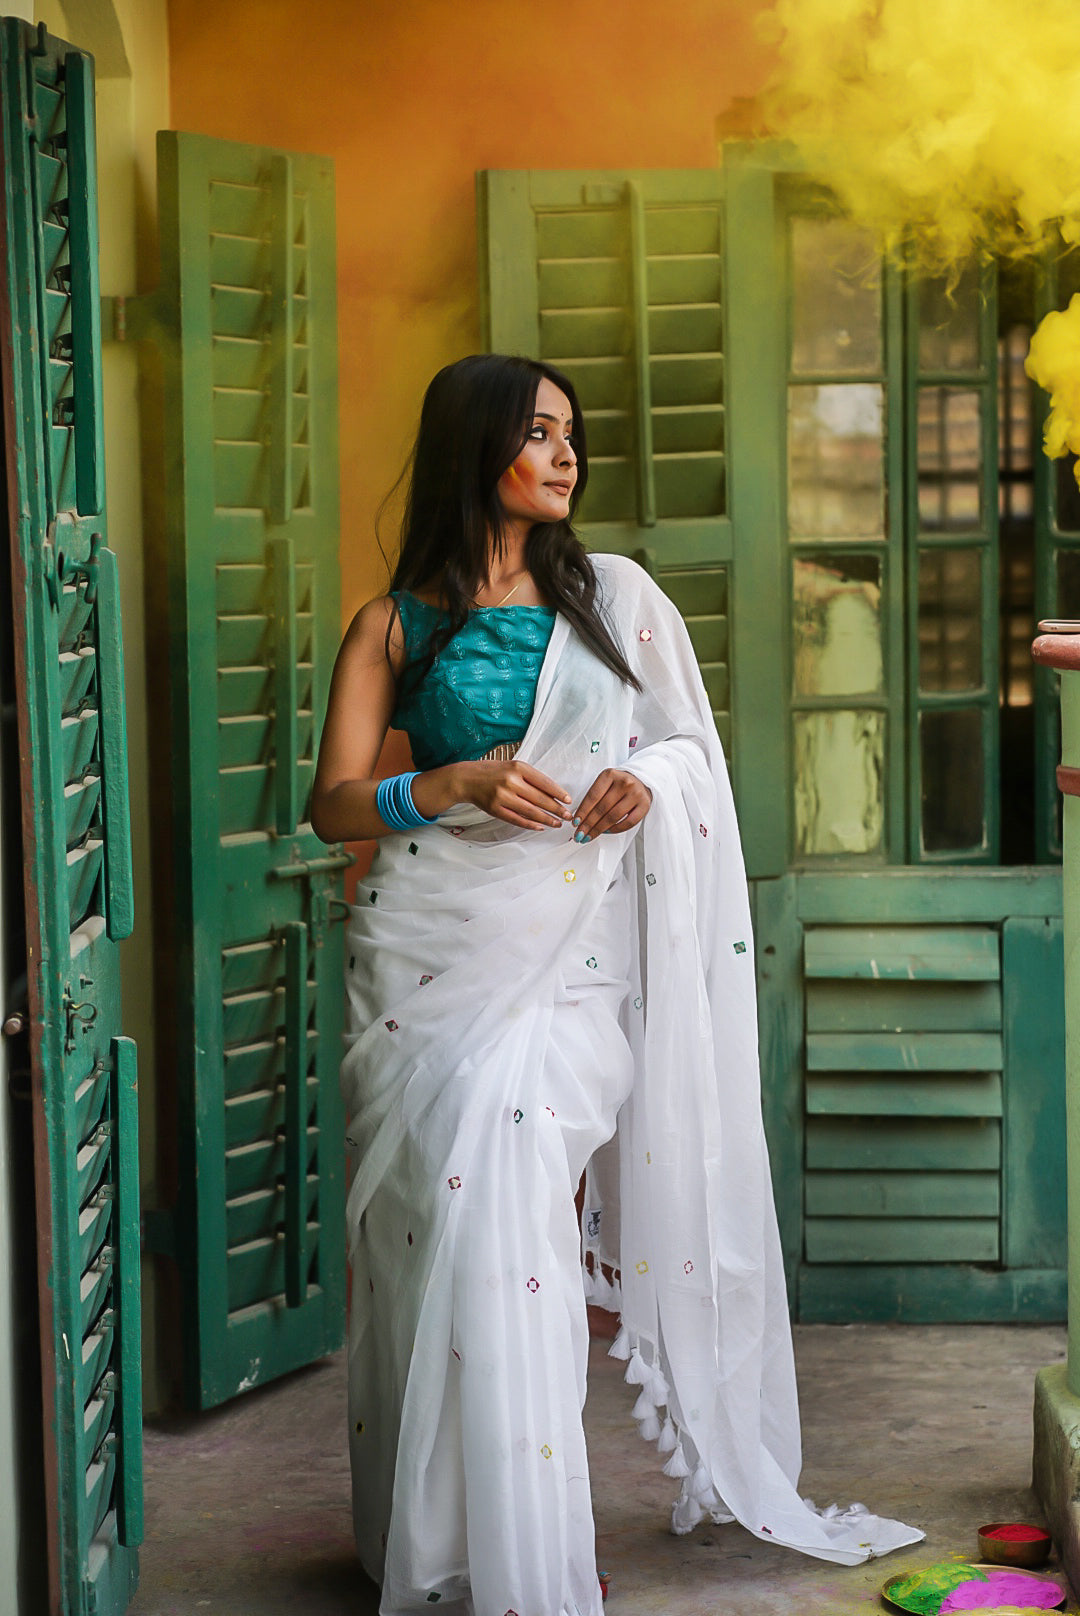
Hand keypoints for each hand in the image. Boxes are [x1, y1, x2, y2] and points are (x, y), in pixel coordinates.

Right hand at [457, 758, 572, 830]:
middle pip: (540, 799)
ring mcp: (502, 796)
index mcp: (518, 767)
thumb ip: (531, 778)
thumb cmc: (493, 772)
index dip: (558, 793)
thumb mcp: (513, 767)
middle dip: (557, 809)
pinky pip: (517, 819)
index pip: (544, 782)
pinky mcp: (495, 809)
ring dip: (547, 819)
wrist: (467, 778)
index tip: (569, 801)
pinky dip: (531, 824)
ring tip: (558, 823)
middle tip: (568, 816)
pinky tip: (541, 827)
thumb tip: (554, 794)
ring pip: (531, 811)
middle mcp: (511, 781)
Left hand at [572, 769, 651, 840]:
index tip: (575, 822)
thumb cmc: (619, 784)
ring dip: (599, 829)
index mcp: (610, 775)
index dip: (582, 811)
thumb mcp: (605, 783)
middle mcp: (624, 783)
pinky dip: (615, 829)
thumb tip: (579, 818)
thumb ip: (594, 797)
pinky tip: (606, 832)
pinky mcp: (644, 805)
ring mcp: (636, 794)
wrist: (642, 781)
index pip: (593, 796)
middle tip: (579, 834)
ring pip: (613, 816)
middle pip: (602, 808)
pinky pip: (628, 822)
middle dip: (588, 824)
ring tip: (589, 836)